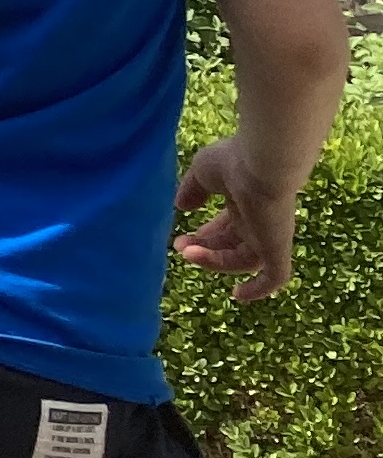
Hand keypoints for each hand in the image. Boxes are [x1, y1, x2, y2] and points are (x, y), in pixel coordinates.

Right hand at [175, 131, 306, 299]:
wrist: (263, 163)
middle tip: (180, 248)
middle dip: (205, 250)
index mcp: (245, 203)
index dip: (205, 236)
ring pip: (244, 261)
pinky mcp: (277, 248)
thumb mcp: (203, 172)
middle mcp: (259, 222)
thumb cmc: (233, 161)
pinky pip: (274, 277)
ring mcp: (270, 236)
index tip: (182, 239)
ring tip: (188, 254)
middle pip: (233, 246)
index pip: (227, 227)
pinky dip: (259, 289)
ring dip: (215, 262)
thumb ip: (192, 190)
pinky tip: (238, 295)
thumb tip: (181, 206)